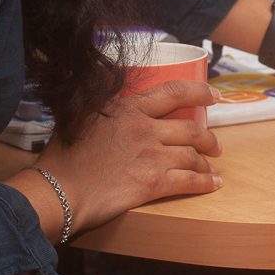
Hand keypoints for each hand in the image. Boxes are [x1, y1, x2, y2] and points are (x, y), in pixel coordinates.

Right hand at [29, 80, 222, 233]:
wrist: (58, 191)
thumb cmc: (62, 157)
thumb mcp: (79, 115)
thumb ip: (98, 101)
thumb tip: (103, 83)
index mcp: (127, 107)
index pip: (174, 91)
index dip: (200, 92)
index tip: (215, 95)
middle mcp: (144, 127)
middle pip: (190, 128)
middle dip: (209, 137)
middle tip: (216, 144)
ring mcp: (151, 155)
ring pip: (193, 155)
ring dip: (207, 162)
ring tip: (212, 166)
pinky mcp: (153, 182)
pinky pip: (189, 181)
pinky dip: (205, 183)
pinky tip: (212, 185)